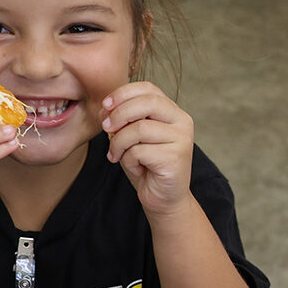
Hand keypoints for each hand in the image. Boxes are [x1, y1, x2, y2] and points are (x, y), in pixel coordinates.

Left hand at [100, 81, 194, 213]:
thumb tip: (105, 108)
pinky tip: (136, 168)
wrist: (163, 198)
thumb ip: (123, 119)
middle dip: (119, 114)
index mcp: (173, 111)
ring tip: (117, 155)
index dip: (123, 93)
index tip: (105, 106)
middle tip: (106, 128)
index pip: (148, 88)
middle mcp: (182, 121)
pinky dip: (128, 160)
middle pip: (146, 103)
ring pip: (139, 128)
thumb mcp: (132, 137)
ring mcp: (182, 139)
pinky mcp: (176, 157)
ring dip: (119, 143)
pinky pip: (139, 151)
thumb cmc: (146, 165)